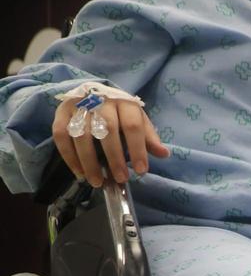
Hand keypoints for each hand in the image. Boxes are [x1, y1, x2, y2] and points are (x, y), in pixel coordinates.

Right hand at [51, 98, 168, 186]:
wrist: (93, 94)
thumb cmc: (120, 113)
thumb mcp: (138, 121)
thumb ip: (148, 138)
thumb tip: (164, 154)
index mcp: (124, 103)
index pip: (133, 126)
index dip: (137, 149)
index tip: (141, 171)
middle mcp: (100, 101)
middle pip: (107, 129)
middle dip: (114, 157)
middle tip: (119, 179)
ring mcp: (78, 106)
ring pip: (82, 134)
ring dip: (89, 161)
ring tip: (97, 181)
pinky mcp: (61, 112)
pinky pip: (61, 135)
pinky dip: (69, 156)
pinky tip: (79, 173)